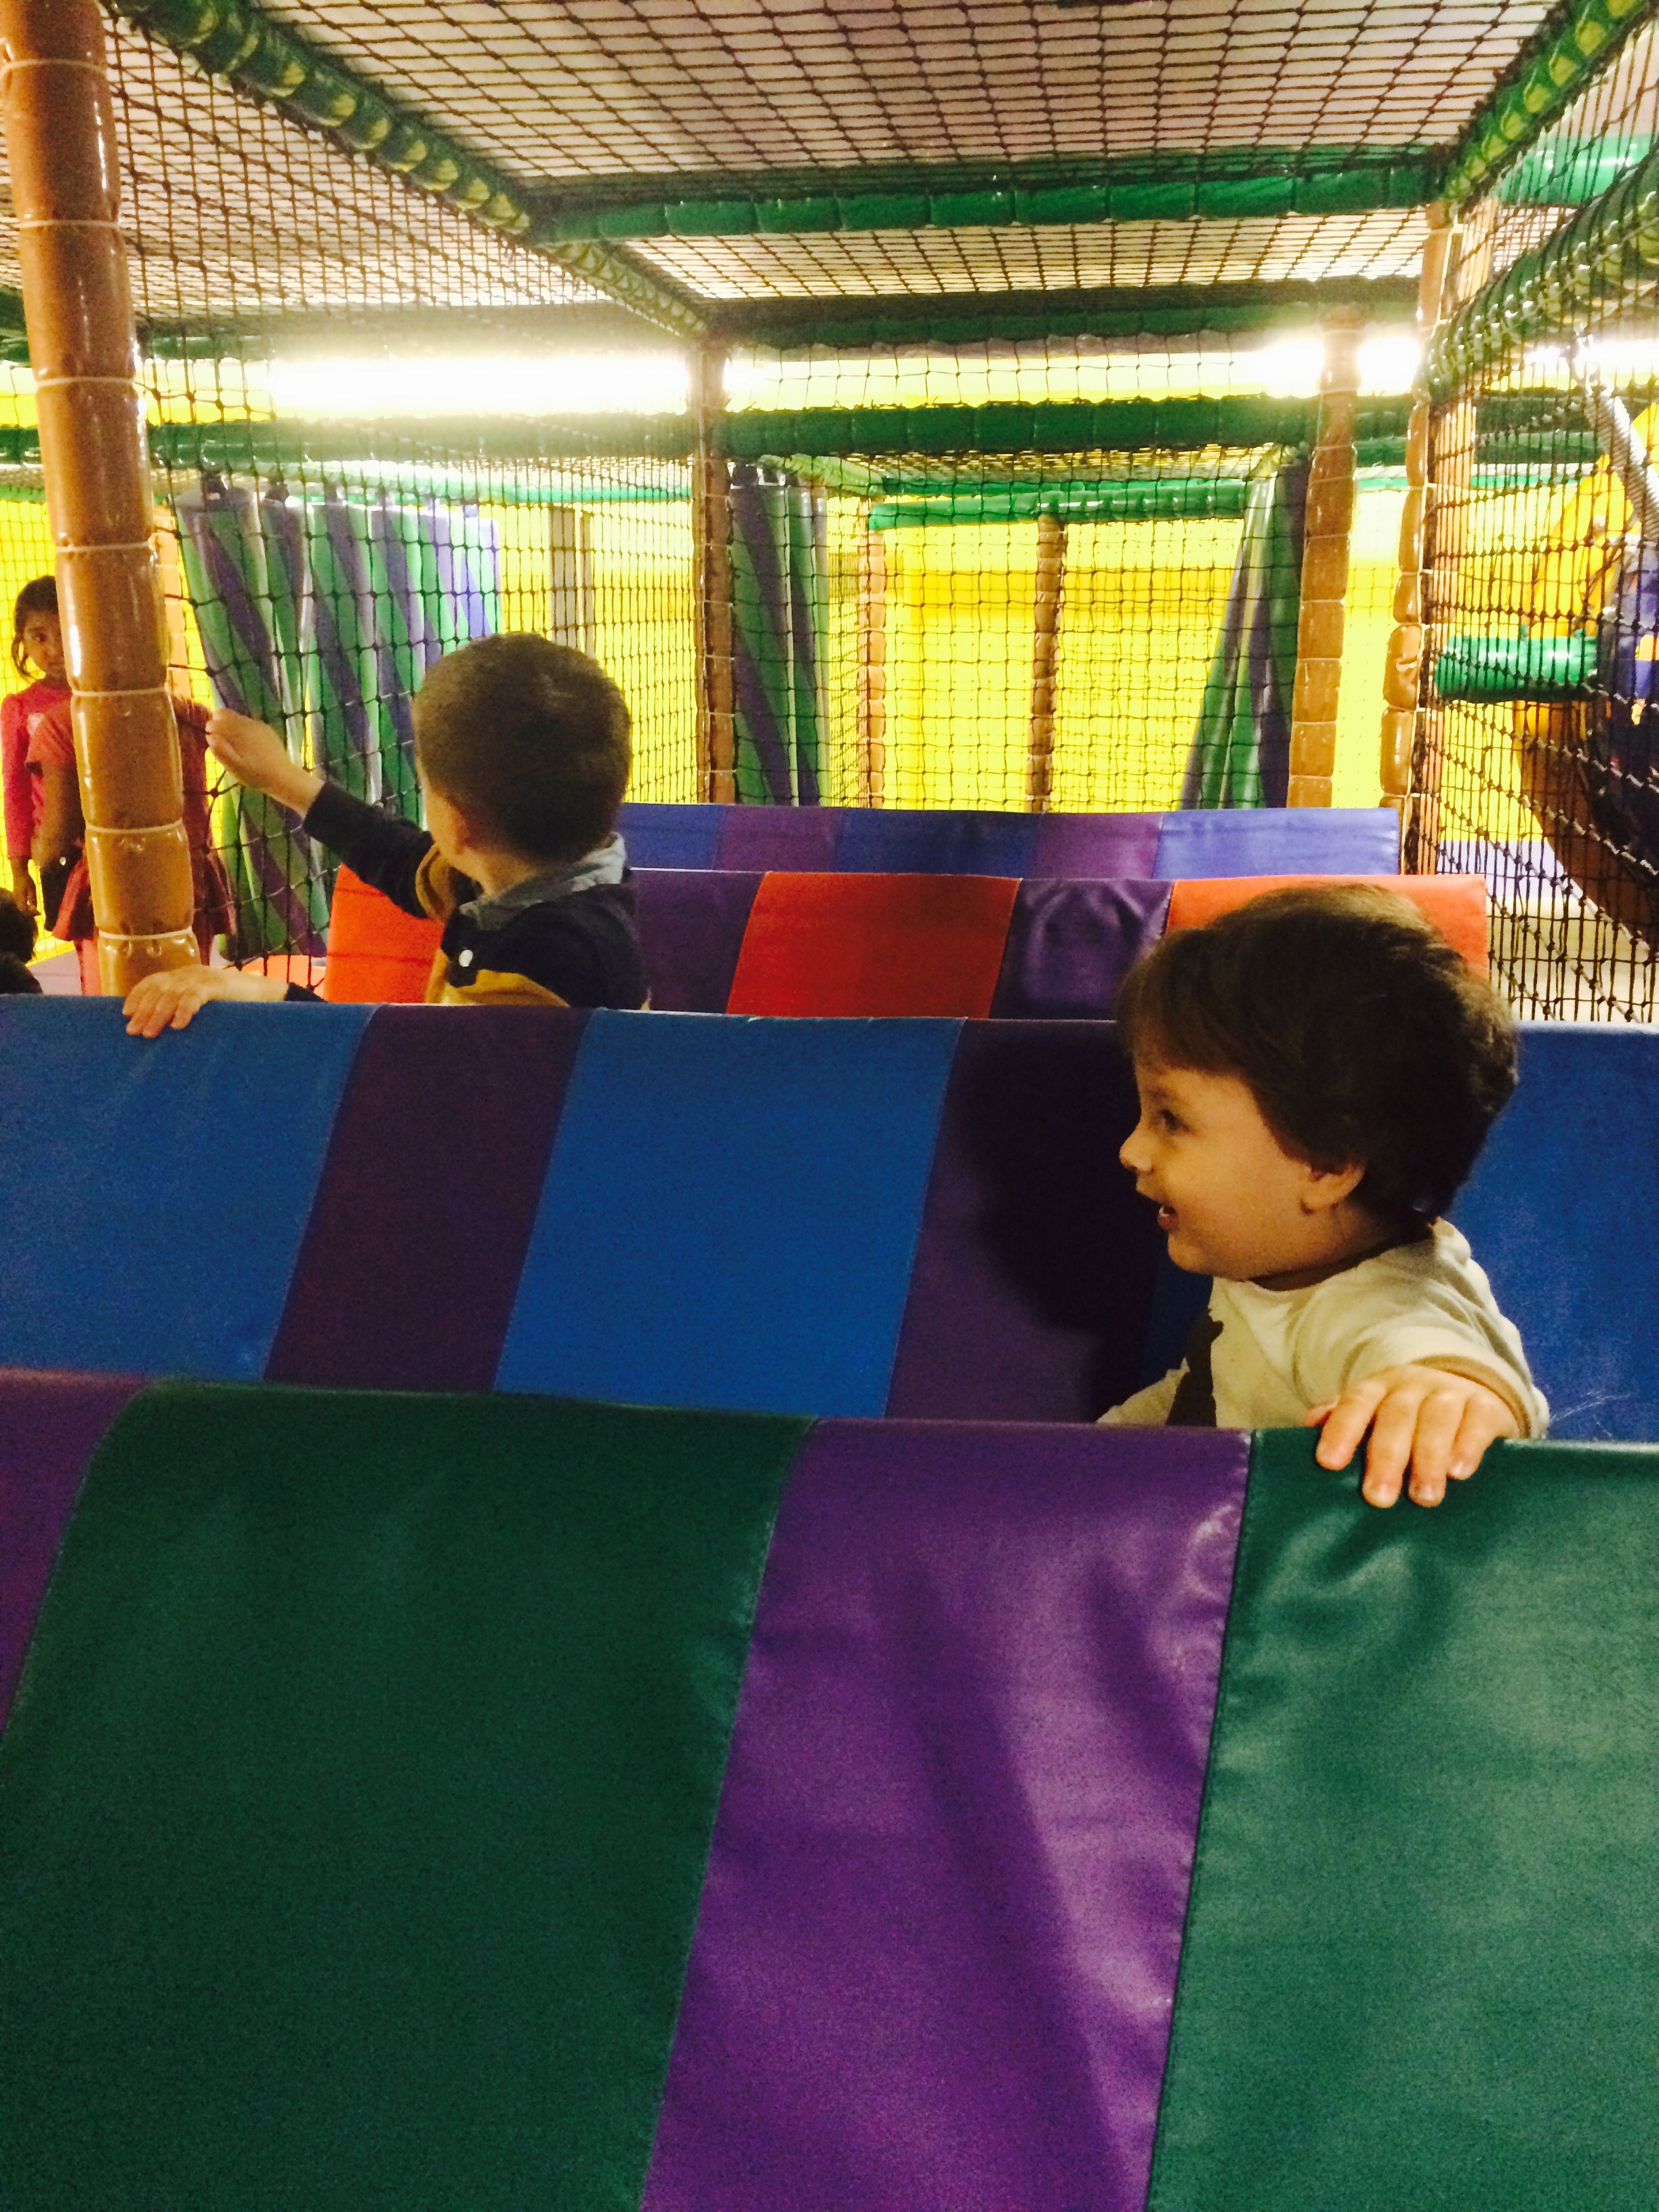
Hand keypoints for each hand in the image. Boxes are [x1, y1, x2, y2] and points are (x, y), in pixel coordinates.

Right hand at [9, 862, 34, 914]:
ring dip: (28, 910)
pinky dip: (26, 906)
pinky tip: (32, 905)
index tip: (39, 913)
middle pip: (22, 910)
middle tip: (38, 913)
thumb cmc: (26, 880)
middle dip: (30, 913)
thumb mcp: (32, 889)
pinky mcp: (16, 895)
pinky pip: (21, 904)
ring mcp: (15, 897)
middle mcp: (16, 899)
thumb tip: (35, 908)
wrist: (19, 872)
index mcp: (20, 898)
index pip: (25, 910)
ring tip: (36, 910)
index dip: (32, 913)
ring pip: (21, 908)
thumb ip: (33, 899)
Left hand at [123, 962, 284, 1036]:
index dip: (138, 995)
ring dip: (158, 1015)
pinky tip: (178, 1026)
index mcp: (186, 975)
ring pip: (172, 994)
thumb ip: (186, 1006)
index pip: (154, 981)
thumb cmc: (235, 1005)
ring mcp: (204, 977)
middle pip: (159, 989)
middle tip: (133, 1031)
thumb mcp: (206, 1004)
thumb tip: (164, 1027)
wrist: (268, 996)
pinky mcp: (218, 985)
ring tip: (150, 1034)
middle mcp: (191, 973)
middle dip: (144, 1010)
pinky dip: (185, 1010)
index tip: (126, 1013)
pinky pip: (195, 996)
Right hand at [206, 710, 321, 815]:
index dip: (211, 725)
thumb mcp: (234, 767)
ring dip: (231, 723)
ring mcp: (259, 726)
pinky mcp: (267, 730)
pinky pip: (250, 723)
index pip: (219, 719)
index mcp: (239, 732)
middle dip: (219, 720)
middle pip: (229, 714)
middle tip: (216, 732)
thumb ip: (221, 752)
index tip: (208, 733)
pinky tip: (243, 739)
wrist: (282, 776)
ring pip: (239, 718)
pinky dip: (242, 727)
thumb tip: (210, 738)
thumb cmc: (255, 775)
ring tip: (229, 737)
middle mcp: (249, 724)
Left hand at [1309, 1363, 1520, 1507]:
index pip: (1355, 1403)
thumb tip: (1308, 1425)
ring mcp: (1450, 1392)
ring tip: (1423, 1497)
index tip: (1329, 1462)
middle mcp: (1412, 1386)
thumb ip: (1343, 1421)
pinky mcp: (1486, 1405)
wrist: (1470, 1396)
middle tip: (1378, 1498)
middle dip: (1386, 1457)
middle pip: (1395, 1416)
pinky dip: (1468, 1445)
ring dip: (1428, 1457)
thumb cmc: (1410, 1420)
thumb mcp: (1376, 1416)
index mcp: (1378, 1388)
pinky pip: (1477, 1420)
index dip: (1342, 1430)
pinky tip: (1460, 1472)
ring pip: (1436, 1418)